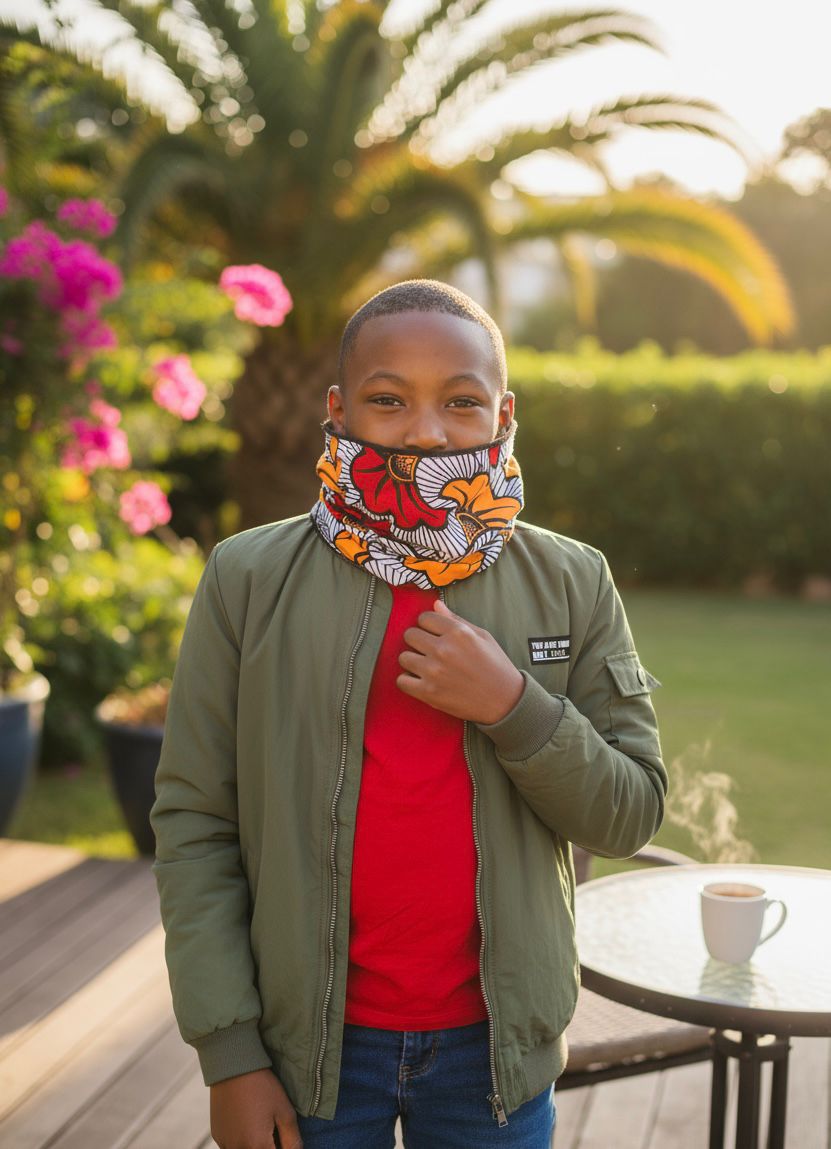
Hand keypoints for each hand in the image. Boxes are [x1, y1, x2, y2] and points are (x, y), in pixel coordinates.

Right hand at [209, 1067, 301, 1148]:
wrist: (233, 1068)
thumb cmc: (262, 1087)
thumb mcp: (284, 1111)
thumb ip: (292, 1139)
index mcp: (258, 1146)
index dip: (283, 1148)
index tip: (283, 1138)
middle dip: (268, 1145)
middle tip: (273, 1129)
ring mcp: (225, 1144)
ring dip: (254, 1144)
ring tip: (260, 1125)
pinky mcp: (217, 1136)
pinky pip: (231, 1146)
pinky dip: (241, 1141)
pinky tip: (247, 1123)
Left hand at [397, 598, 524, 724]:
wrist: (505, 700)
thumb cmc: (496, 665)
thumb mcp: (482, 636)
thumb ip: (456, 620)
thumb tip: (435, 604)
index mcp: (458, 633)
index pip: (424, 618)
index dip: (428, 625)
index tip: (433, 633)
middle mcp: (443, 650)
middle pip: (410, 635)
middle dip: (417, 640)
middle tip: (428, 649)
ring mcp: (434, 672)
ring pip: (403, 657)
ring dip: (412, 660)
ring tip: (425, 666)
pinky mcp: (429, 693)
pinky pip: (401, 681)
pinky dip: (408, 681)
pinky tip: (420, 681)